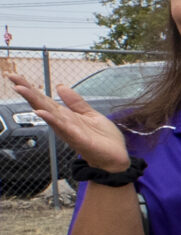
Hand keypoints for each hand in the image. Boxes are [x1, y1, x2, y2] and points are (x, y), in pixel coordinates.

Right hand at [2, 66, 128, 171]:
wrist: (116, 158)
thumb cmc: (103, 138)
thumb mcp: (90, 114)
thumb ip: (75, 102)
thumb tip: (60, 86)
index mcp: (65, 115)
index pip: (44, 99)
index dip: (30, 88)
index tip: (15, 76)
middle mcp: (63, 122)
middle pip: (41, 104)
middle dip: (27, 91)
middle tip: (12, 78)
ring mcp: (69, 130)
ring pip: (48, 114)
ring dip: (34, 102)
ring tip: (21, 89)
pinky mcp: (78, 138)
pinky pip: (63, 128)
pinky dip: (52, 120)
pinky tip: (41, 113)